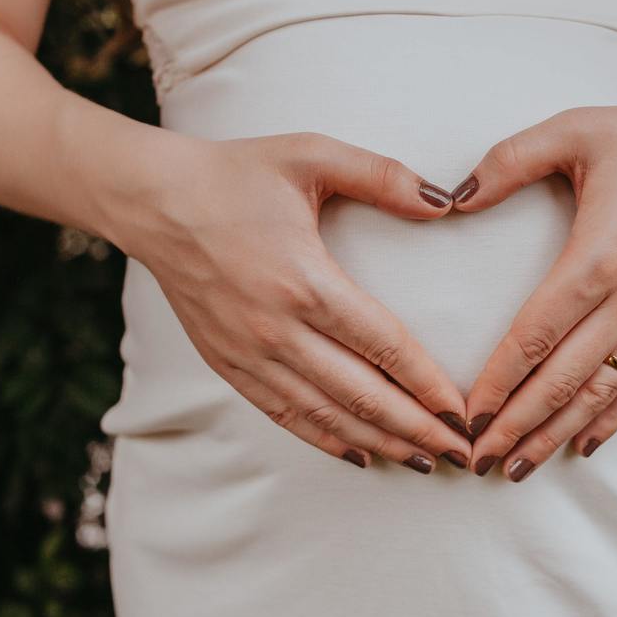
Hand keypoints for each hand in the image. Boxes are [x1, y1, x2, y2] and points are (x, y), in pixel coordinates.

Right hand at [109, 131, 473, 472]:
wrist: (154, 201)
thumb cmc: (236, 174)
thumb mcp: (311, 154)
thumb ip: (382, 176)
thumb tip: (444, 202)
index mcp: (305, 280)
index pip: (384, 346)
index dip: (428, 385)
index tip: (463, 413)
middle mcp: (277, 328)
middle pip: (361, 395)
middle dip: (416, 429)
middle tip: (460, 453)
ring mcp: (248, 353)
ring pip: (326, 415)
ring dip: (379, 442)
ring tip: (423, 462)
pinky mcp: (227, 363)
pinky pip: (284, 414)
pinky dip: (325, 440)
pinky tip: (360, 455)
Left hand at [449, 101, 616, 480]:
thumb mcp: (571, 130)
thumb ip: (508, 161)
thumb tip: (453, 198)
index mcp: (597, 257)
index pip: (535, 336)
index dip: (499, 382)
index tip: (467, 415)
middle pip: (563, 379)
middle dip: (517, 425)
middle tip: (478, 461)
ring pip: (600, 392)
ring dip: (557, 434)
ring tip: (518, 468)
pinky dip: (612, 418)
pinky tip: (583, 444)